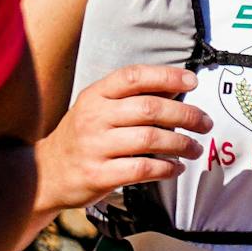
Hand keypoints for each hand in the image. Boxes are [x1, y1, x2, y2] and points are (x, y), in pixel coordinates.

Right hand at [41, 65, 213, 209]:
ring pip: (150, 139)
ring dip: (182, 144)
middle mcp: (94, 117)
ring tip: (195, 148)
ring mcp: (95, 146)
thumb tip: (178, 84)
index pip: (133, 76)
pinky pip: (142, 169)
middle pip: (150, 109)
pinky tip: (176, 167)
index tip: (193, 81)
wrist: (46, 173)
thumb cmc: (84, 137)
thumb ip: (134, 97)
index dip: (167, 75)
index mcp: (95, 95)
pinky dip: (166, 168)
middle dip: (186, 115)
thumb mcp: (100, 108)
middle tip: (205, 123)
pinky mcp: (98, 174)